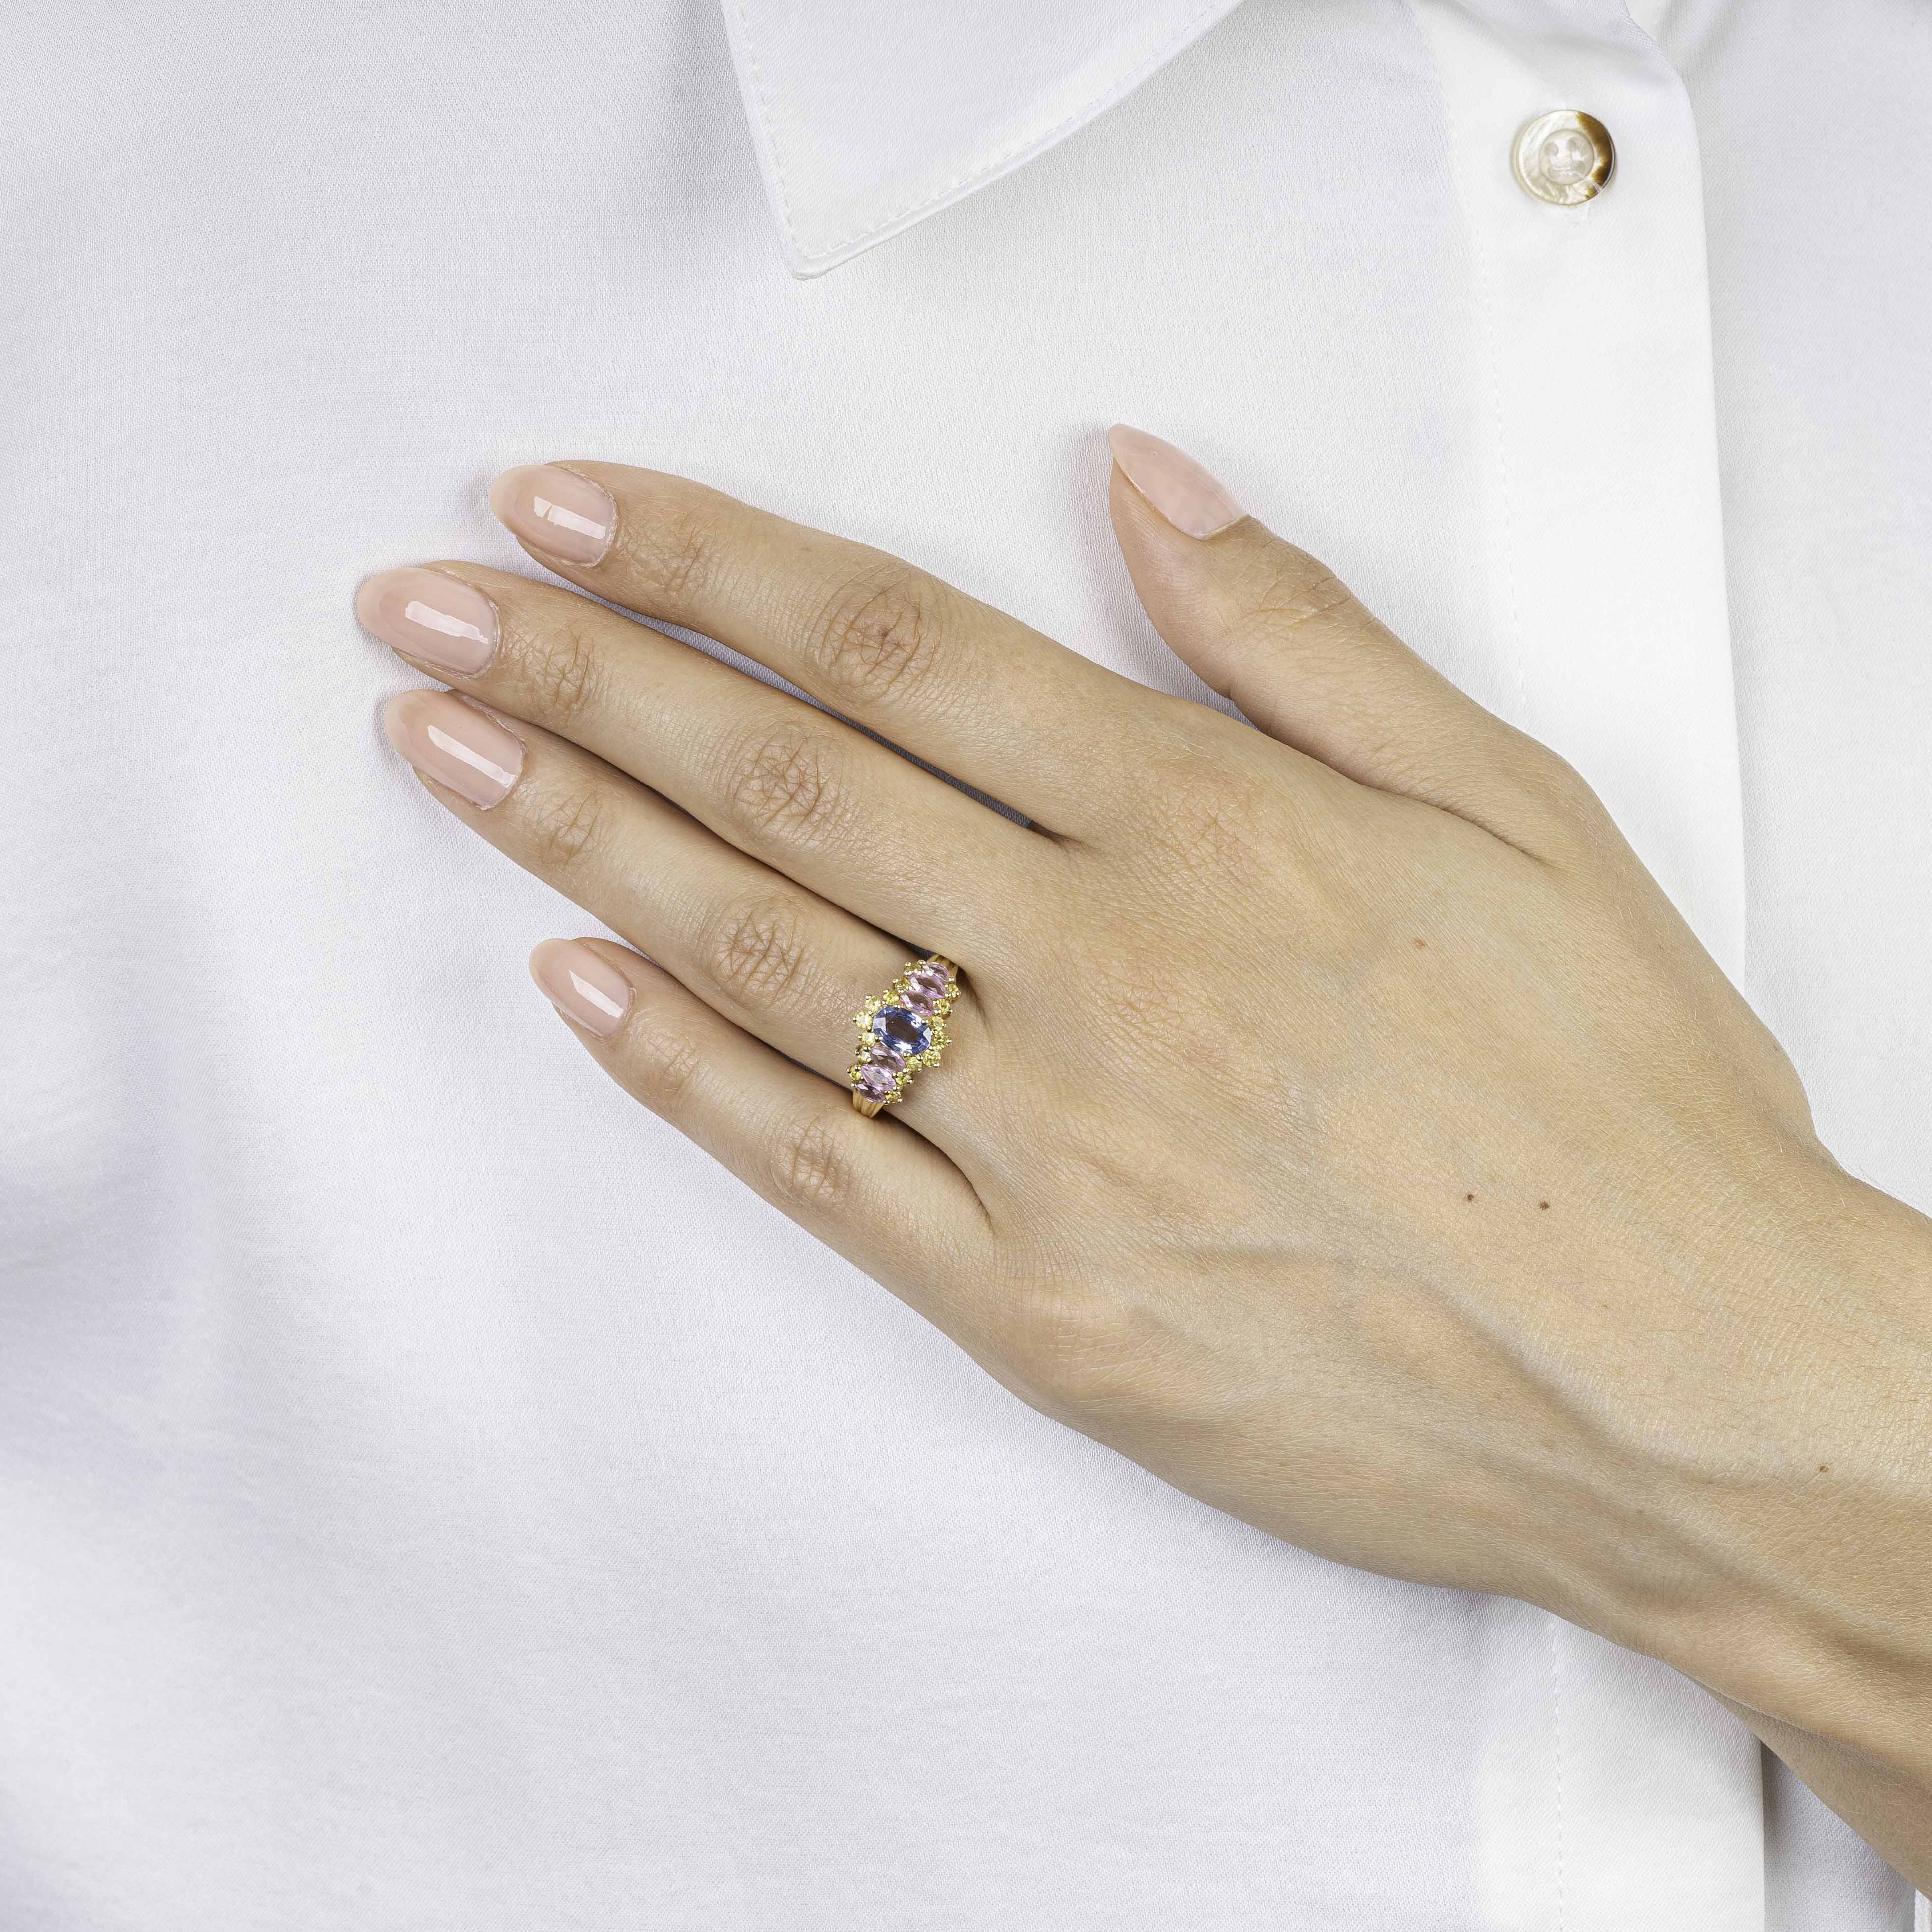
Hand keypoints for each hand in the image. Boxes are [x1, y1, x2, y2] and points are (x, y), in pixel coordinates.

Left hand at [356, 430, 1931, 1876]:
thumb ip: (1302, 640)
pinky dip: (682, 1072)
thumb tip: (1139, 486)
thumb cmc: (1615, 1094)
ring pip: (765, 955)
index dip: (704, 561)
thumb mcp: (1510, 811)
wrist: (1680, 1383)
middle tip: (423, 613)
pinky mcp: (1036, 1306)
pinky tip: (575, 984)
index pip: (893, 644)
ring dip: (581, 839)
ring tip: (444, 755)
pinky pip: (817, 1170)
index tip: (562, 514)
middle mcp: (1104, 967)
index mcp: (1210, 825)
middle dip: (581, 676)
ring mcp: (1052, 1146)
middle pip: (785, 778)